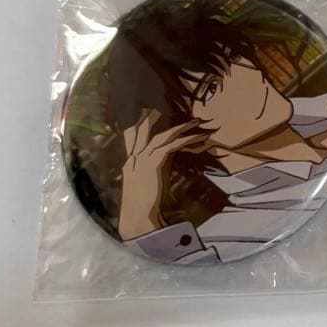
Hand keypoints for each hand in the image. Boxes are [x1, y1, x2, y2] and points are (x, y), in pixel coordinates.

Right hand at [116, 109, 211, 239]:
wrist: (138, 217)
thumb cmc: (143, 207)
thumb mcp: (146, 185)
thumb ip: (152, 171)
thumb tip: (165, 161)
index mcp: (130, 164)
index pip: (130, 140)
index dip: (136, 128)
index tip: (142, 116)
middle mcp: (133, 159)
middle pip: (140, 133)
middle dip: (149, 120)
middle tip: (155, 109)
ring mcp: (141, 160)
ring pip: (161, 137)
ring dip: (179, 128)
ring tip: (193, 122)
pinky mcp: (153, 164)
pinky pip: (171, 147)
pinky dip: (185, 140)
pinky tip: (197, 138)